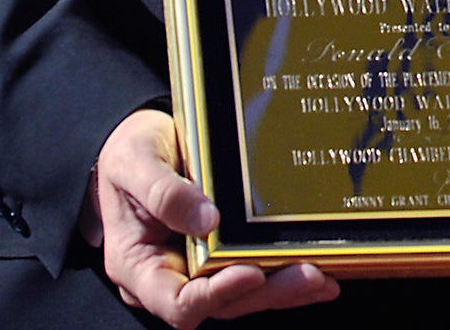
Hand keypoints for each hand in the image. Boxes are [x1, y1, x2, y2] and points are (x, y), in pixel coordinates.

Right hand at [86, 109, 338, 326]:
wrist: (131, 146)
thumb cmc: (126, 156)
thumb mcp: (135, 164)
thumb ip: (164, 193)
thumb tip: (207, 220)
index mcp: (138, 267)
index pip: (177, 302)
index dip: (215, 295)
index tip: (249, 273)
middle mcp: (170, 277)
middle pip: (221, 303)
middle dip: (266, 292)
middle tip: (308, 275)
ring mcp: (196, 268)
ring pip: (243, 293)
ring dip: (283, 288)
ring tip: (322, 277)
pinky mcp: (220, 253)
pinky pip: (253, 269)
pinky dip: (284, 271)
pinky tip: (320, 267)